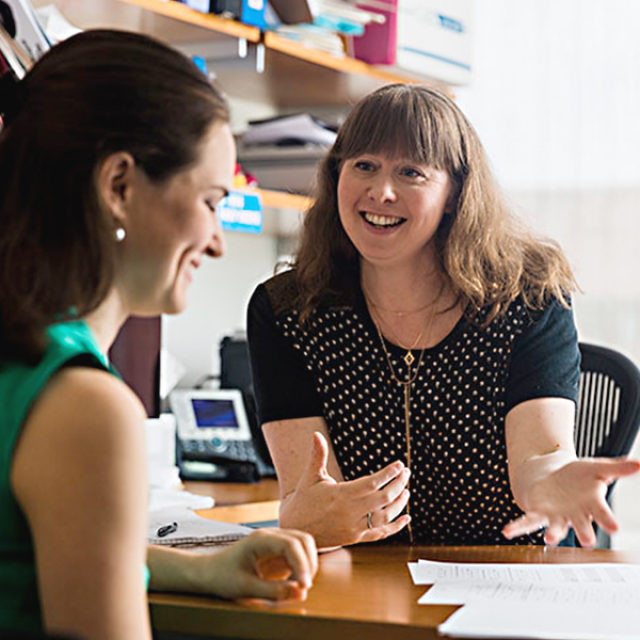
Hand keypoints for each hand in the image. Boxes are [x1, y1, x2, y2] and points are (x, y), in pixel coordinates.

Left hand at [203, 528, 317, 600]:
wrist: (209, 572)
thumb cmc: (222, 577)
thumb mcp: (246, 588)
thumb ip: (273, 591)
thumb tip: (300, 593)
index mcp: (261, 539)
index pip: (291, 544)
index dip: (302, 564)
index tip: (304, 586)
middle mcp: (271, 535)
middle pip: (303, 540)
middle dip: (308, 563)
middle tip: (303, 588)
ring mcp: (275, 542)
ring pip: (303, 545)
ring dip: (307, 565)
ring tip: (298, 587)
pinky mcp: (278, 551)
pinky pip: (297, 555)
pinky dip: (301, 568)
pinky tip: (293, 584)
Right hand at [280, 432, 410, 547]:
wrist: (296, 530)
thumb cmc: (303, 500)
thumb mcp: (310, 476)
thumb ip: (318, 455)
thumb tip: (316, 434)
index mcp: (340, 495)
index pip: (372, 483)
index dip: (388, 474)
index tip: (399, 465)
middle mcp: (350, 512)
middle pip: (383, 499)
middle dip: (399, 484)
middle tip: (406, 473)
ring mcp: (354, 528)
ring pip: (385, 517)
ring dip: (400, 503)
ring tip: (407, 490)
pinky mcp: (355, 539)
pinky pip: (380, 534)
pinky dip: (395, 527)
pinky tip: (406, 519)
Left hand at [503, 457, 639, 546]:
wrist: (555, 478)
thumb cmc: (578, 477)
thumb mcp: (597, 468)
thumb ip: (617, 468)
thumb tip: (639, 464)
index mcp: (592, 505)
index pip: (602, 514)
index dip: (607, 520)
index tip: (614, 526)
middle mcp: (575, 515)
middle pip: (581, 527)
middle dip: (584, 533)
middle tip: (588, 539)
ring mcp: (556, 517)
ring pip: (555, 528)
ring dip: (553, 534)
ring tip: (550, 538)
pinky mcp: (539, 514)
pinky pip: (527, 522)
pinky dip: (517, 527)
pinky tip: (507, 531)